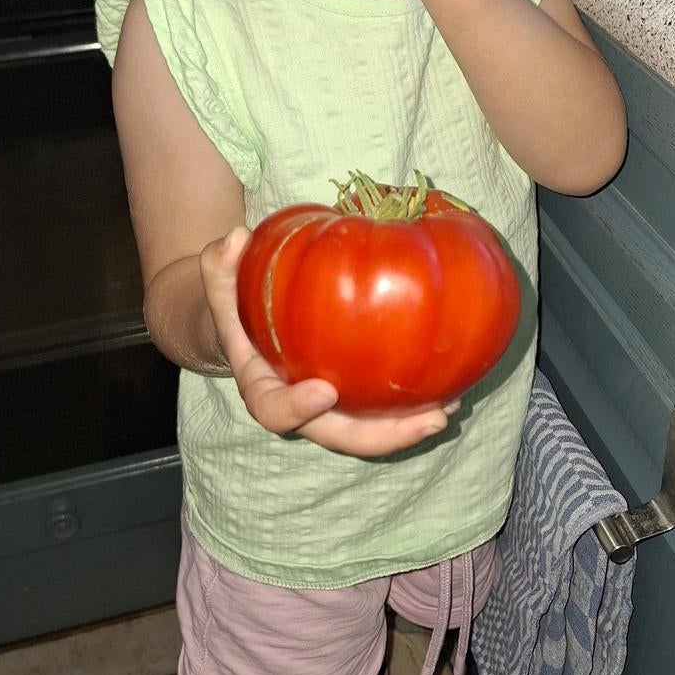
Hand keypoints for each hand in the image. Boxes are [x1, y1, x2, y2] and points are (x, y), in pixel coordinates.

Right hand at [199, 227, 457, 456]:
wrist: (249, 327)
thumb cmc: (237, 306)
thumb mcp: (221, 282)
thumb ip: (220, 264)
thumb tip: (236, 238)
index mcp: (263, 387)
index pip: (274, 410)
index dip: (297, 409)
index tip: (324, 391)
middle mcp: (301, 406)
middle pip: (339, 435)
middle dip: (382, 435)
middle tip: (426, 420)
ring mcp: (332, 407)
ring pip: (370, 430)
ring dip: (410, 426)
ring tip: (448, 410)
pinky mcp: (356, 397)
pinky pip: (385, 408)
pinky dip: (416, 403)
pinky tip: (453, 388)